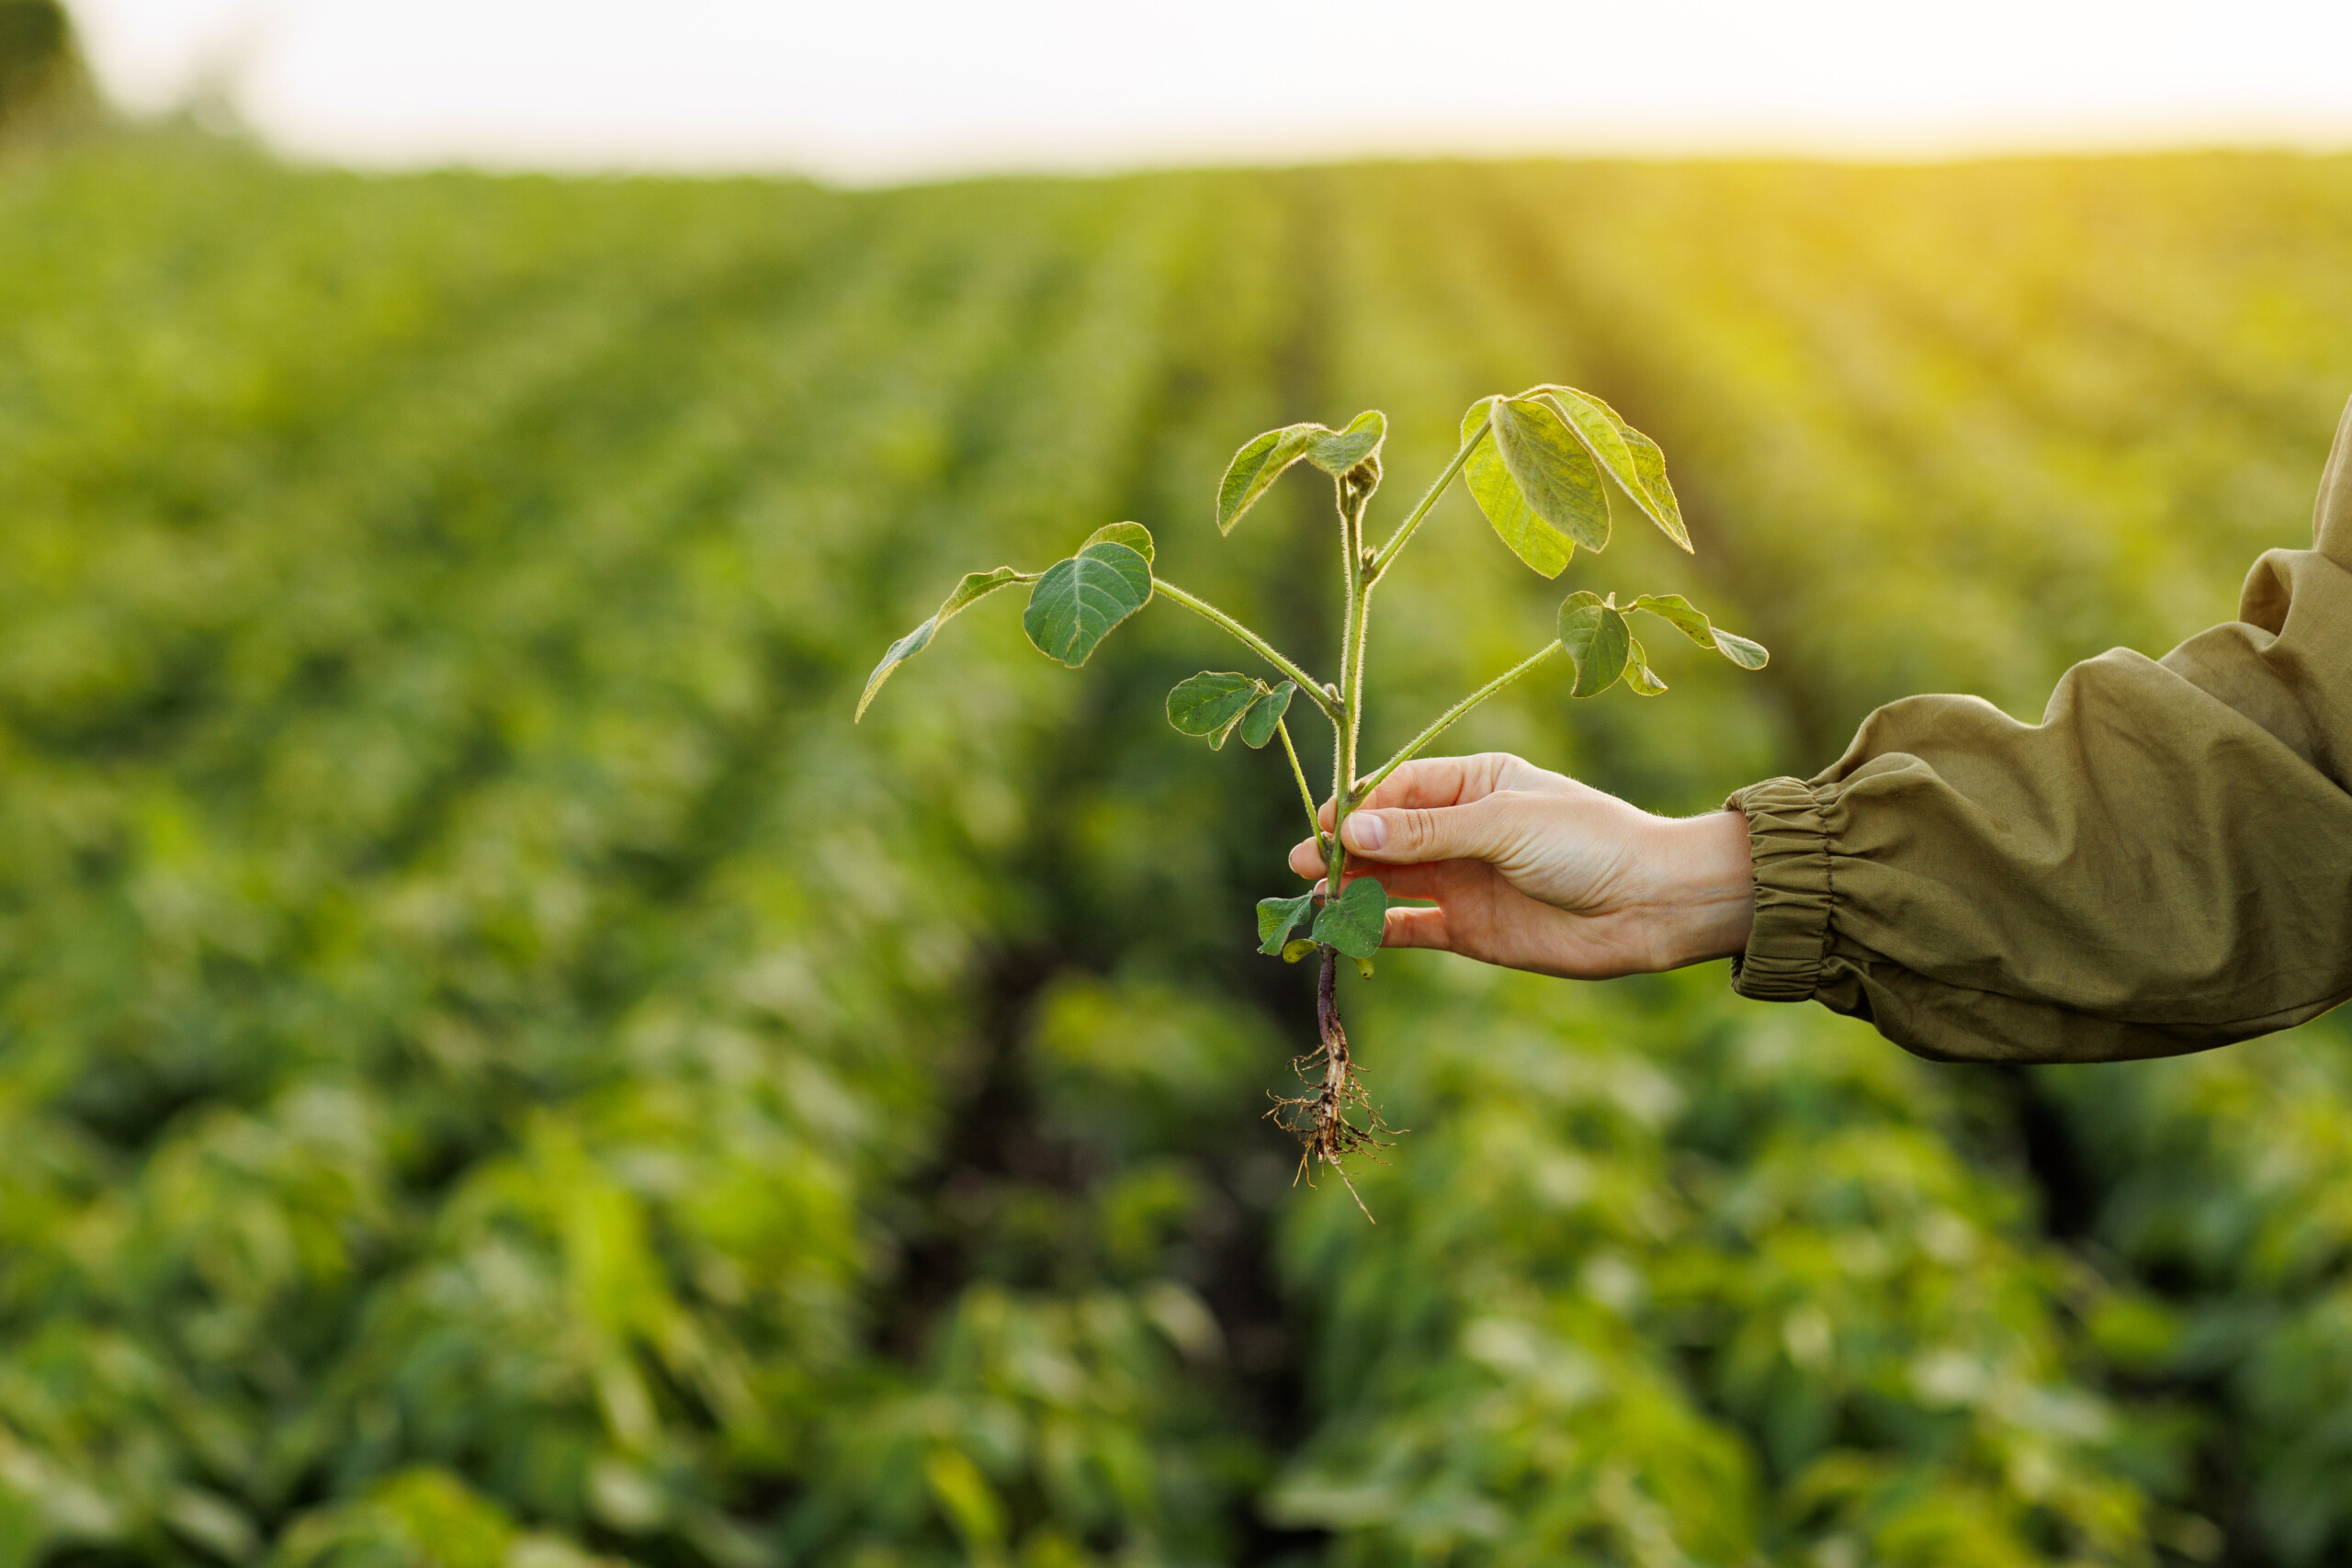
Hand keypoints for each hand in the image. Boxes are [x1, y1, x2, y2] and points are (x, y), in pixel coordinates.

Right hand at [1286, 752, 1754, 979]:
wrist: (1651, 906)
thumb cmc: (1588, 843)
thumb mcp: (1503, 825)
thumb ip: (1426, 835)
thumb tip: (1350, 832)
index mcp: (1476, 783)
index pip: (1399, 791)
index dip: (1358, 808)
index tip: (1324, 827)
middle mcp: (1465, 830)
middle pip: (1387, 837)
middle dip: (1344, 850)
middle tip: (1302, 866)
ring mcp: (1464, 881)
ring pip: (1391, 882)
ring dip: (1353, 890)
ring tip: (1315, 901)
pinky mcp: (1470, 930)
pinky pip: (1410, 927)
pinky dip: (1377, 930)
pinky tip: (1347, 934)